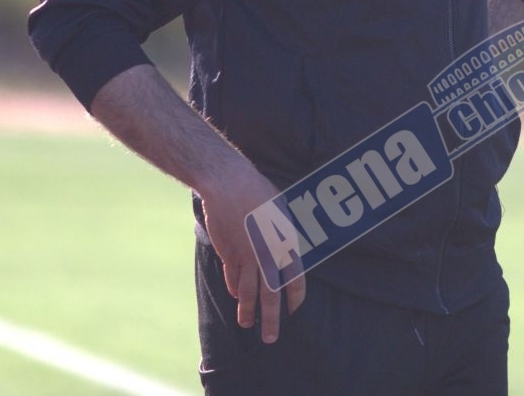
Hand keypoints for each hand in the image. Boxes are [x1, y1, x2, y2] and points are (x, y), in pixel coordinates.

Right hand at [198, 159, 306, 343]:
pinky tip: (235, 297)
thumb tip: (288, 249)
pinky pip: (232, 278)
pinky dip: (233, 290)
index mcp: (286, 244)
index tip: (293, 311)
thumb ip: (284, 234)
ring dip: (247, 311)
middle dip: (270, 320)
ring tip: (246, 324)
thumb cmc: (259, 191)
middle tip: (270, 339)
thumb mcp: (281, 210)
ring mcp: (246, 258)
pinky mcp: (228, 255)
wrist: (229, 185)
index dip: (294, 298)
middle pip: (270, 296)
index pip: (295, 280)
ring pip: (247, 292)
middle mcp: (267, 256)